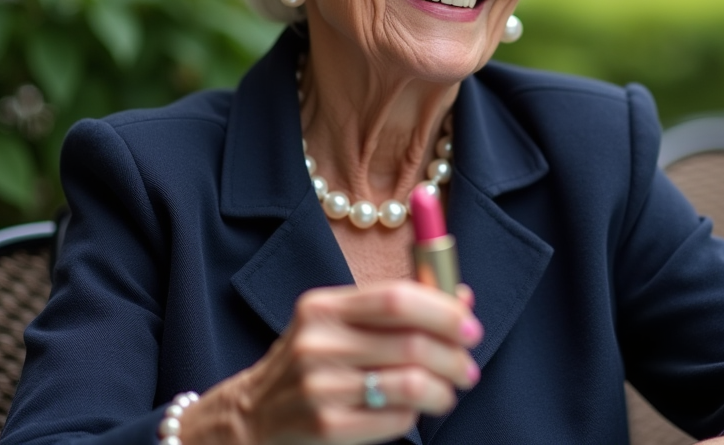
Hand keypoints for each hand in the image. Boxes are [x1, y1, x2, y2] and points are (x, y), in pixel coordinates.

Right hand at [177, 281, 481, 444]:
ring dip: (442, 390)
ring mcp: (319, 386)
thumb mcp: (340, 325)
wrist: (251, 417)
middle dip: (454, 357)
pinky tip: (412, 412)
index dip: (444, 312)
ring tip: (447, 393)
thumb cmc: (311, 364)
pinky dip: (415, 415)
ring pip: (410, 383)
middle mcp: (318, 342)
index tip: (472, 327)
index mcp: (324, 306)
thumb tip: (463, 297)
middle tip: (468, 369)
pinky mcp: (325, 426)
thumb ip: (396, 309)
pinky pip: (395, 418)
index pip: (397, 298)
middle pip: (411, 342)